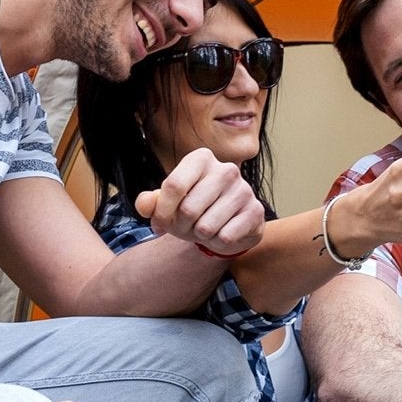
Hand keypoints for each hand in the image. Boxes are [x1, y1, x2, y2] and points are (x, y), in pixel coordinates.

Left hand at [136, 148, 264, 256]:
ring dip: (199, 236)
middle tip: (184, 228)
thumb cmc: (194, 209)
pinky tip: (221, 234)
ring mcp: (244, 190)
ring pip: (206, 226)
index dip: (161, 211)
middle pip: (188, 209)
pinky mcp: (256, 211)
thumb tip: (145, 205)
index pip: (173, 186)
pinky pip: (225, 237)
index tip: (158, 224)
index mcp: (201, 159)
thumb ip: (150, 202)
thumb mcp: (168, 204)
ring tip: (203, 230)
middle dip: (180, 227)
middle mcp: (226, 170)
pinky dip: (218, 242)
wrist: (228, 223)